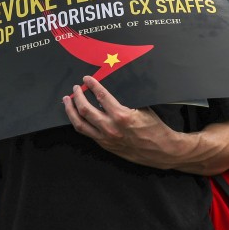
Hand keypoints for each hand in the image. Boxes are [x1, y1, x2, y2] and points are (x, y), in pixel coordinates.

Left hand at [62, 75, 178, 167]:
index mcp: (121, 115)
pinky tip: (77, 115)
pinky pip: (86, 132)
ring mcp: (106, 138)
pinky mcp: (105, 145)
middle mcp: (110, 128)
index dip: (92, 85)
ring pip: (80, 124)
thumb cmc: (155, 128)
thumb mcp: (142, 109)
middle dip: (77, 96)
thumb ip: (124, 101)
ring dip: (71, 111)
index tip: (87, 79)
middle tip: (75, 88)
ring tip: (67, 101)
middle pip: (85, 110)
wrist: (161, 151)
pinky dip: (79, 122)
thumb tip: (110, 90)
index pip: (100, 95)